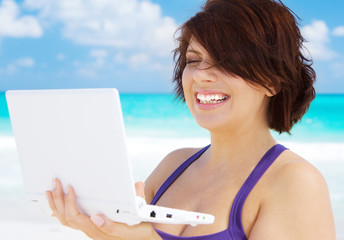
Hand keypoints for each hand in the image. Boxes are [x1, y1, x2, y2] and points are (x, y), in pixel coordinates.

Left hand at [46, 179, 160, 239]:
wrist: (141, 238)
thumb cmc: (140, 229)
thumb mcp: (141, 219)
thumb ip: (136, 204)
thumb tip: (135, 186)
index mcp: (101, 230)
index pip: (78, 218)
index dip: (70, 202)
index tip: (70, 187)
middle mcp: (92, 231)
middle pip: (67, 218)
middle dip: (59, 199)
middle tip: (56, 183)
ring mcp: (90, 230)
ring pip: (65, 221)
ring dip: (56, 205)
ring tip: (51, 190)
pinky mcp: (89, 227)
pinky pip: (69, 221)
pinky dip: (60, 210)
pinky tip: (57, 202)